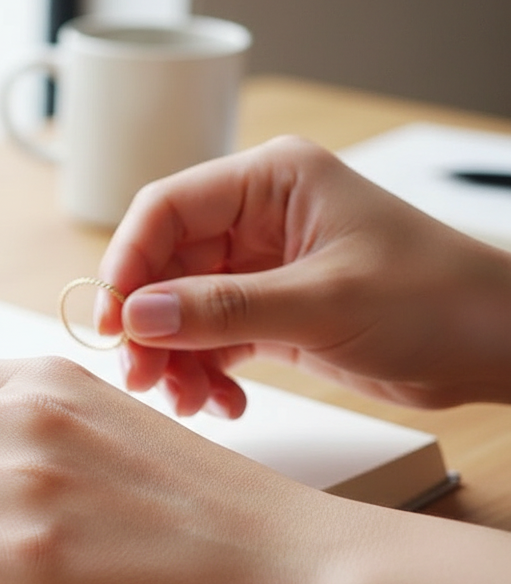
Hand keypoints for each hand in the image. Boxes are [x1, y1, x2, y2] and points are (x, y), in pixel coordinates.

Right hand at [97, 136, 510, 416]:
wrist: (498, 346)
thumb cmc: (436, 299)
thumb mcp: (323, 303)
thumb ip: (223, 309)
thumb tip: (137, 316)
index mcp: (270, 181)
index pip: (166, 208)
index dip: (128, 263)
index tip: (112, 320)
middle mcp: (258, 217)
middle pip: (166, 265)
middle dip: (150, 324)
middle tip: (141, 375)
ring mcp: (262, 266)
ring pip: (182, 308)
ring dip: (175, 356)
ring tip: (188, 399)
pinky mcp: (271, 310)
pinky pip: (212, 338)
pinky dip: (206, 372)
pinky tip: (223, 403)